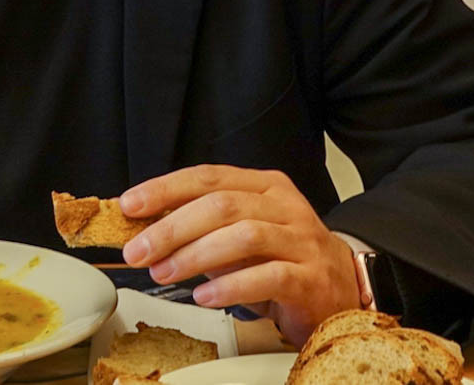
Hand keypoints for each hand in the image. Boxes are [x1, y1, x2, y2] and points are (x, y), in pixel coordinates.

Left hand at [120, 165, 360, 345]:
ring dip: (195, 256)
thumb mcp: (240, 235)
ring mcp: (301, 240)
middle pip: (221, 206)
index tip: (130, 205)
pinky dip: (230, 286)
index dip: (165, 189)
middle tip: (138, 250)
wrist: (342, 290)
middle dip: (171, 228)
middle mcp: (285, 207)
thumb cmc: (283, 260)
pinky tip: (204, 296)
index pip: (208, 178)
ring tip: (164, 273)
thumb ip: (201, 228)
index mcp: (265, 187)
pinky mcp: (311, 277)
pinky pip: (268, 276)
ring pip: (243, 236)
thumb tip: (145, 228)